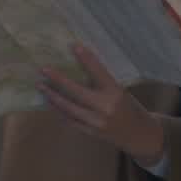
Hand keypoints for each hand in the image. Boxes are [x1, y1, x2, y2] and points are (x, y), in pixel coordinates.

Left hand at [40, 45, 164, 163]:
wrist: (138, 134)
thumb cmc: (129, 108)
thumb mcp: (120, 91)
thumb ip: (102, 83)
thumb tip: (78, 68)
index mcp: (116, 93)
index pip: (99, 73)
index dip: (87, 59)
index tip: (74, 46)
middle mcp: (105, 108)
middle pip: (76, 92)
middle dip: (58, 80)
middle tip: (44, 69)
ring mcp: (96, 122)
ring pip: (69, 108)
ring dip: (53, 96)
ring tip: (41, 86)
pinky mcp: (91, 132)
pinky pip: (70, 120)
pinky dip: (60, 110)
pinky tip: (51, 102)